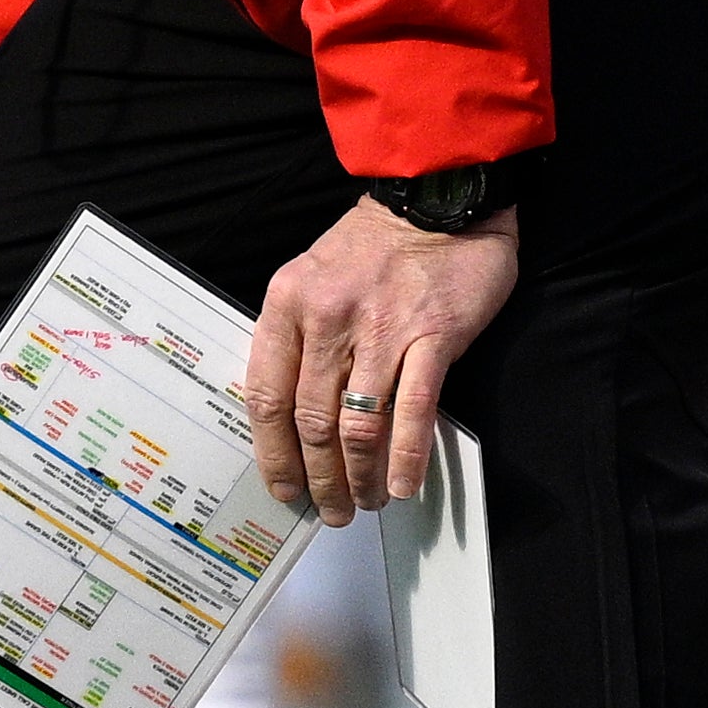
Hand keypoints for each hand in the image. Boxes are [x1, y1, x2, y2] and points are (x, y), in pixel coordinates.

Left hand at [245, 201, 520, 523]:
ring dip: (359, 475)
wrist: (440, 198)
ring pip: (357, 423)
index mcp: (289, 303)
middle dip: (318, 477)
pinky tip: (402, 484)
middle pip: (310, 420)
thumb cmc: (378, 243)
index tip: (282, 487)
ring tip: (365, 502)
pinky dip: (405, 456)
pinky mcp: (432, 334)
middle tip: (328, 509)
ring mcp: (381, 327)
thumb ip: (300, 336)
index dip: (272, 452)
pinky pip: (412, 409)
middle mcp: (328, 317)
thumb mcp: (315, 275)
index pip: (267, 394)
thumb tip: (294, 413)